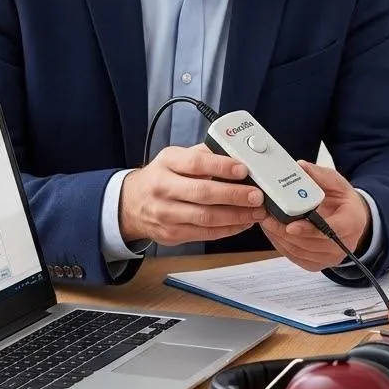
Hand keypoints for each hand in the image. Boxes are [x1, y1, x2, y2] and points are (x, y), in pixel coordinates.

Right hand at [119, 144, 266, 245]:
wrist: (131, 203)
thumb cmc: (161, 176)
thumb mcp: (175, 157)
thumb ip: (203, 155)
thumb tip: (235, 154)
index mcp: (167, 163)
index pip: (196, 164)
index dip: (222, 167)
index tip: (244, 169)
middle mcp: (163, 188)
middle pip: (203, 194)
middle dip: (235, 195)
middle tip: (257, 195)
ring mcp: (166, 214)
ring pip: (206, 218)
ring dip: (237, 216)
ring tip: (257, 211)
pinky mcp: (172, 234)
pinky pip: (205, 234)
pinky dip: (228, 229)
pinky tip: (243, 222)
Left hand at [260, 160, 369, 270]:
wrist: (351, 219)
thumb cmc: (343, 201)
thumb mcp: (336, 182)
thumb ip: (319, 175)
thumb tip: (301, 166)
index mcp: (352, 222)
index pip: (330, 230)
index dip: (309, 230)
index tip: (291, 226)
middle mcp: (343, 244)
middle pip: (309, 243)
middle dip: (284, 231)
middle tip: (267, 217)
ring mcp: (329, 257)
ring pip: (299, 251)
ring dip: (279, 237)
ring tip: (266, 221)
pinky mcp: (317, 264)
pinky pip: (294, 257)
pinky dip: (280, 244)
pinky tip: (272, 231)